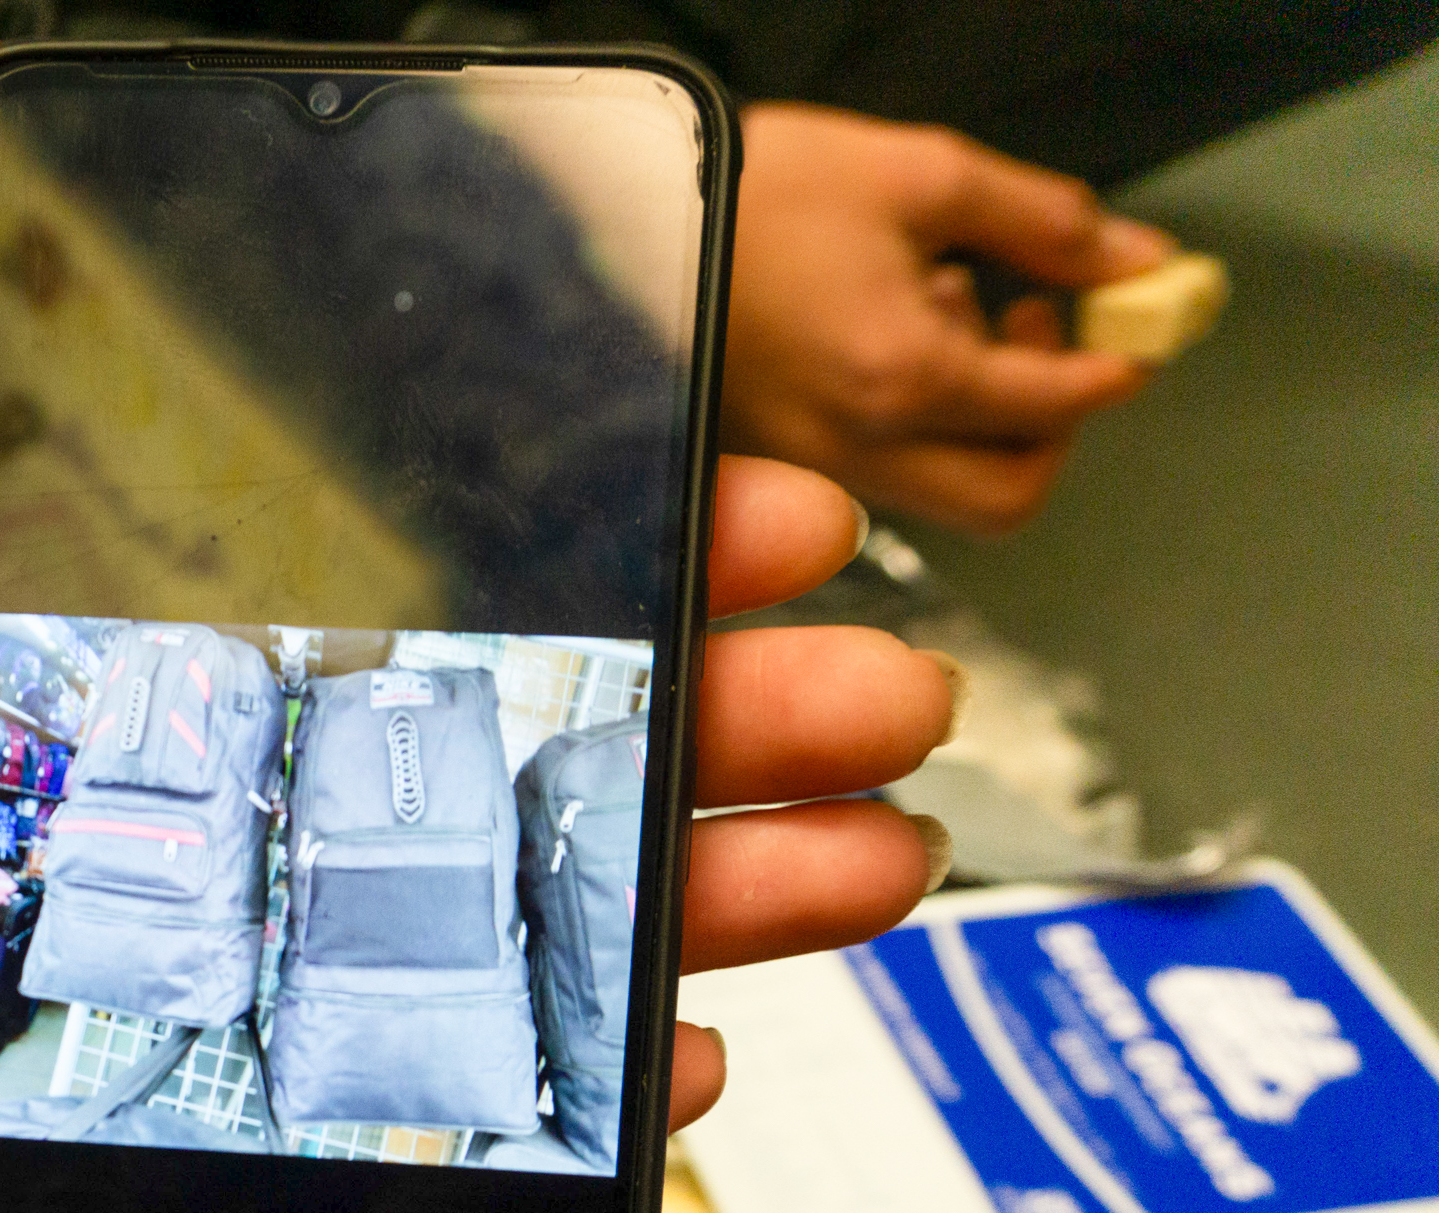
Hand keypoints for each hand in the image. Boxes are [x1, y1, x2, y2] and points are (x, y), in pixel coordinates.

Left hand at [0, 0, 958, 1212]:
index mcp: (64, 593)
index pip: (385, 545)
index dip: (582, 526)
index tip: (744, 500)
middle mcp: (132, 761)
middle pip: (477, 731)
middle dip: (700, 709)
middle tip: (868, 696)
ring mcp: (128, 939)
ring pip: (456, 912)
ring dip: (668, 886)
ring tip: (845, 862)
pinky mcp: (83, 1100)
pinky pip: (345, 1105)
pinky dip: (508, 1092)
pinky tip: (648, 1057)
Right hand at [725, 103, 1174, 533]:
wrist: (617, 218)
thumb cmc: (749, 192)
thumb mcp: (921, 174)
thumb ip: (1047, 223)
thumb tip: (1137, 260)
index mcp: (900, 375)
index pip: (1058, 404)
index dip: (1117, 360)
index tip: (1133, 322)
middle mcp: (856, 445)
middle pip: (1008, 496)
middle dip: (1054, 424)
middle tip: (1051, 340)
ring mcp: (810, 465)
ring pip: (947, 493)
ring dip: (985, 421)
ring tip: (955, 315)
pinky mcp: (779, 460)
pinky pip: (884, 473)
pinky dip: (920, 421)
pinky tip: (892, 334)